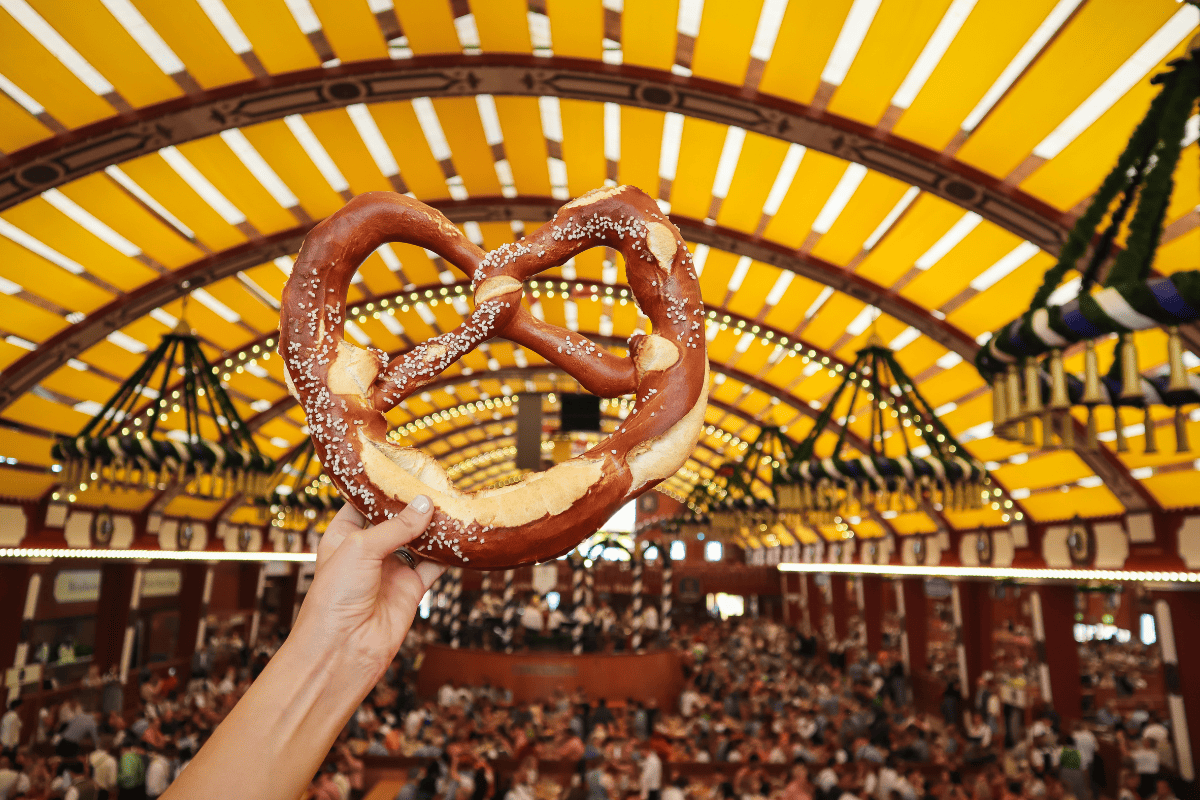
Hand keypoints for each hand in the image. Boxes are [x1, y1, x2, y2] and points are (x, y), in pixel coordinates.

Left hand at [292, 496, 445, 685]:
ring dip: (434, 526)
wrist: (343, 650)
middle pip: (395, 519)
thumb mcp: (360, 549)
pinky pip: (435, 565)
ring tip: (453, 502)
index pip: (363, 503)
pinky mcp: (411, 588)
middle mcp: (368, 551)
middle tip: (437, 481)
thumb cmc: (334, 598)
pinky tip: (461, 537)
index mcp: (344, 536)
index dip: (382, 487)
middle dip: (414, 504)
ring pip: (418, 540)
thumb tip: (425, 504)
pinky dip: (449, 553)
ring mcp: (391, 569)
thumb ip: (395, 526)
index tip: (404, 468)